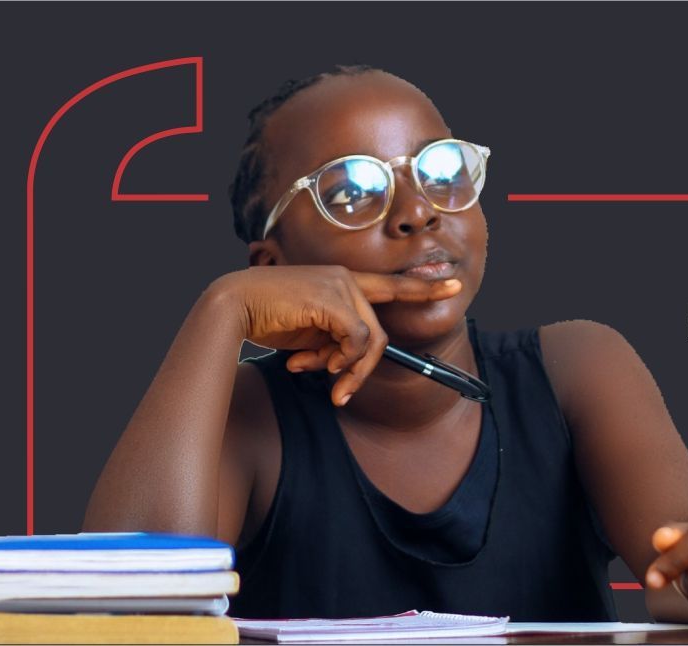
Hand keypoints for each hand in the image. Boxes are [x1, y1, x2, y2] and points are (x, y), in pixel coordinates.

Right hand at [209, 265, 461, 405]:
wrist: (232, 307)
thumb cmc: (267, 319)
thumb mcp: (310, 336)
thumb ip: (335, 343)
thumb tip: (346, 365)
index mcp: (343, 281)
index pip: (392, 285)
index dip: (425, 287)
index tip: (455, 286)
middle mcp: (347, 278)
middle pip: (380, 333)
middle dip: (363, 369)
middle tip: (340, 392)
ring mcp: (341, 284)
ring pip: (370, 340)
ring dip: (348, 369)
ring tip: (320, 374)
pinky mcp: (333, 297)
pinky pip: (356, 339)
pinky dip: (340, 358)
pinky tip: (312, 363)